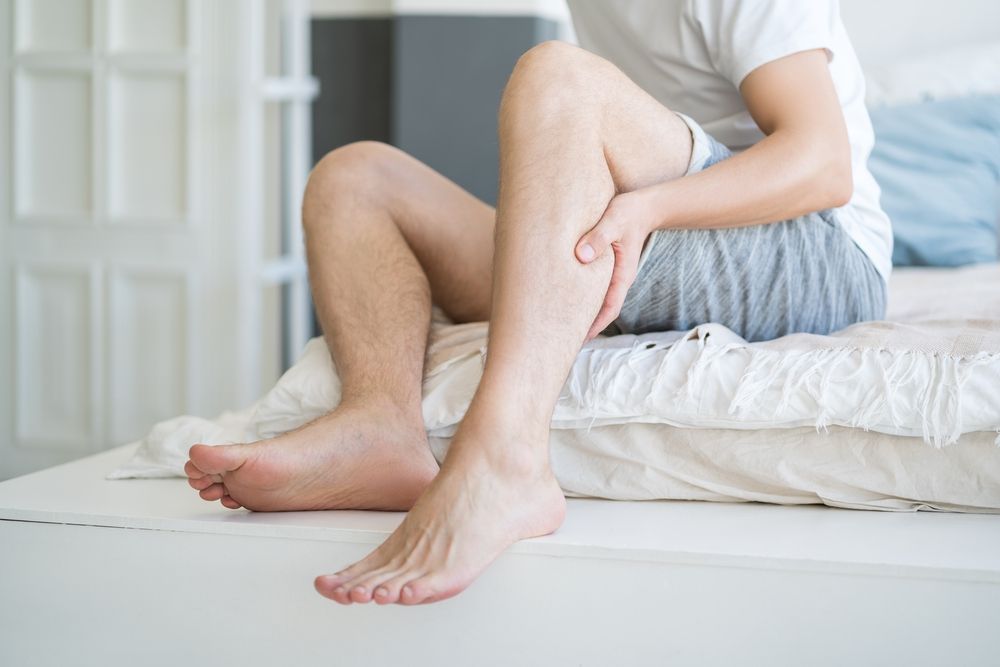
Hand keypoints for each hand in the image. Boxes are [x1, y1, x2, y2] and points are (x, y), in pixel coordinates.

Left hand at [575, 189, 658, 339]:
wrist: (643, 206)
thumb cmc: (629, 212)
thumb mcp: (615, 220)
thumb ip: (599, 236)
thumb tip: (582, 256)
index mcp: (622, 275)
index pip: (610, 308)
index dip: (595, 325)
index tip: (579, 339)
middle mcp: (616, 279)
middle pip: (600, 310)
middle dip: (583, 325)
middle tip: (560, 339)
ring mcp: (610, 274)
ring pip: (594, 299)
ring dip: (579, 311)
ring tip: (556, 323)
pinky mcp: (602, 266)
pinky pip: (590, 286)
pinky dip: (578, 295)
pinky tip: (561, 297)